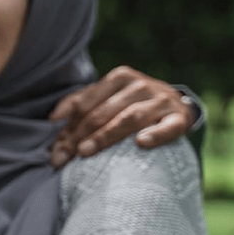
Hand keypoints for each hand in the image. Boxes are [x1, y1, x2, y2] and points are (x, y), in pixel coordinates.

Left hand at [49, 66, 194, 167]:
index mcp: (119, 77)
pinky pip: (167, 127)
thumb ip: (80, 107)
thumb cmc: (132, 105)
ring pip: (129, 118)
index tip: (56, 150)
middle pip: (103, 112)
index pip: (86, 103)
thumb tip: (53, 119)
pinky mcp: (179, 119)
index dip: (68, 127)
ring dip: (105, 135)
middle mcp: (140, 85)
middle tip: (65, 157)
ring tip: (86, 151)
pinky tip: (140, 143)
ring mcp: (161, 101)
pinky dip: (155, 134)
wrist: (177, 106)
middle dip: (80, 135)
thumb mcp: (107, 99)